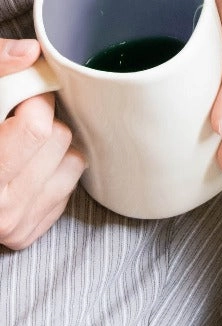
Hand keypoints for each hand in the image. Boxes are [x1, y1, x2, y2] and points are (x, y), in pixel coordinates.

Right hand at [0, 38, 85, 250]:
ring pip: (72, 165)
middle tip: (20, 115)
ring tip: (24, 141)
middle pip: (58, 142)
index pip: (36, 127)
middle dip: (44, 120)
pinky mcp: (27, 234)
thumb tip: (30, 53)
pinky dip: (53, 172)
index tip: (28, 92)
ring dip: (54, 146)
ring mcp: (16, 223)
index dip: (36, 98)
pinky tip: (27, 165)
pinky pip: (67, 191)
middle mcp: (2, 205)